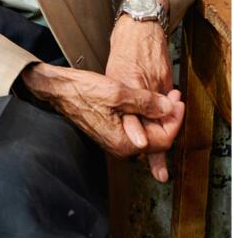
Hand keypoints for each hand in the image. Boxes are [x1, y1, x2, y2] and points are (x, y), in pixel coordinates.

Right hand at [20, 61, 174, 159]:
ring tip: (164, 97)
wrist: (60, 90)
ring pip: (148, 133)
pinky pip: (137, 129)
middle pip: (157, 139)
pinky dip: (146, 116)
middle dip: (169, 117)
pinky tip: (148, 101)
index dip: (174, 119)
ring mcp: (116, 140)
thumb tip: (167, 108)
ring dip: (158, 116)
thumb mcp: (117, 92)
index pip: (163, 140)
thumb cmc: (82, 91)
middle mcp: (121, 147)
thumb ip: (145, 102)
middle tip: (174, 96)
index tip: (178, 101)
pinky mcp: (112, 132)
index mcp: (124, 143)